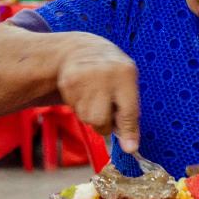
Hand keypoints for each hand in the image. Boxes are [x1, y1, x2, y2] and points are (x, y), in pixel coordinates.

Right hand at [55, 34, 139, 153]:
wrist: (80, 50)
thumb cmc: (111, 71)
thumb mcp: (127, 83)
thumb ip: (130, 113)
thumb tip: (130, 146)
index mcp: (126, 73)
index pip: (129, 110)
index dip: (129, 132)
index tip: (130, 149)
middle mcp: (105, 75)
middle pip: (101, 120)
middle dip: (104, 122)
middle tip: (105, 107)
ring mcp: (84, 78)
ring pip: (87, 118)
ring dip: (92, 114)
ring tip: (94, 95)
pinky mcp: (68, 83)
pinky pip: (75, 110)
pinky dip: (80, 106)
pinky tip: (83, 91)